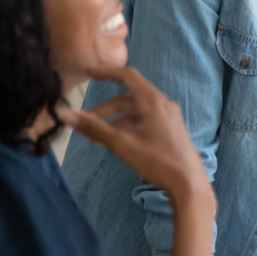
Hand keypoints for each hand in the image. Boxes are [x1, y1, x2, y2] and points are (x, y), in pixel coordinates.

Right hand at [60, 65, 210, 204]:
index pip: (127, 76)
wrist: (189, 183)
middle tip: (85, 126)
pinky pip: (145, 122)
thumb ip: (94, 128)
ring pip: (135, 112)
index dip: (106, 72)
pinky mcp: (170, 130)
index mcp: (153, 101)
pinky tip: (117, 144)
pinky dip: (128, 128)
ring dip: (115, 123)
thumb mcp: (121, 144)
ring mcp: (168, 117)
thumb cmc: (158, 161)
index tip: (88, 72)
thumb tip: (67, 114)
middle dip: (105, 111)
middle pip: (127, 99)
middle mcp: (162, 104)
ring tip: (97, 142)